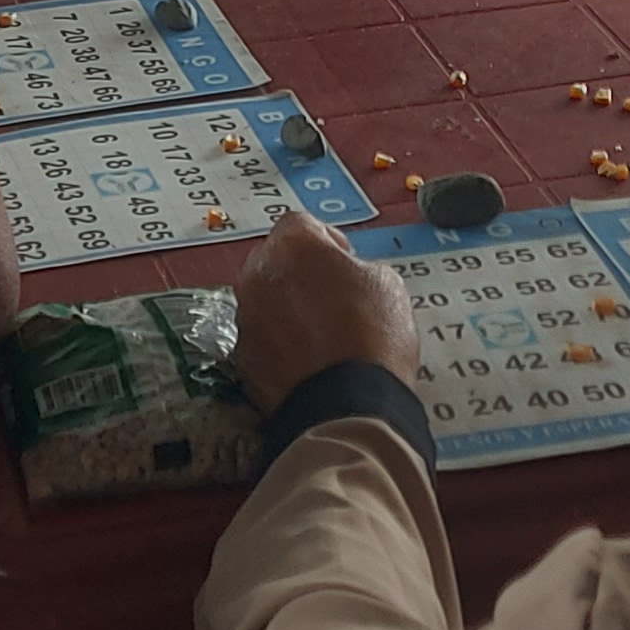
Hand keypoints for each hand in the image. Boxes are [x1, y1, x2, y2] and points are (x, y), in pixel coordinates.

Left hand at [232, 212, 415, 413]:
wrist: (347, 405)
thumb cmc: (372, 335)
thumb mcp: (387, 283)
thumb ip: (357, 266)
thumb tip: (347, 275)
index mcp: (292, 244)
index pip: (302, 224)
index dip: (328, 241)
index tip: (346, 260)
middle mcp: (258, 273)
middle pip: (276, 260)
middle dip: (301, 272)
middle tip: (334, 295)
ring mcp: (245, 317)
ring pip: (265, 299)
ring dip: (286, 306)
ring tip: (322, 332)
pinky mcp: (241, 357)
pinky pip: (261, 337)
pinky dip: (278, 342)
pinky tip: (308, 359)